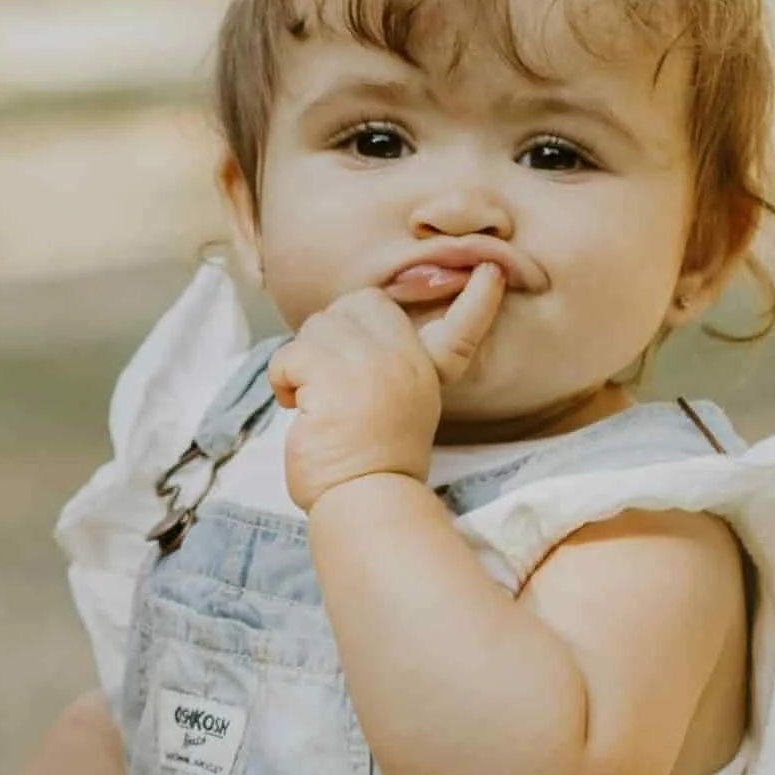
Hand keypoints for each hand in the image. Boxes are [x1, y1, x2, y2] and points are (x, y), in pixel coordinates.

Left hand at [269, 266, 505, 507]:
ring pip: (317, 326)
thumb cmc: (369, 467)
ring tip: (314, 402)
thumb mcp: (397, 413)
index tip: (491, 272)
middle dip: (331, 333)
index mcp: (424, 373)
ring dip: (302, 363)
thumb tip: (344, 333)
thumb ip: (386, 372)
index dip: (476, 302)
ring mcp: (370, 365)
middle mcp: (404, 361)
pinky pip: (290, 355)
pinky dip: (282, 380)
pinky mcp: (332, 375)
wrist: (362, 503)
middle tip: (328, 379)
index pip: (458, 331)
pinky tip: (298, 408)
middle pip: (358, 304)